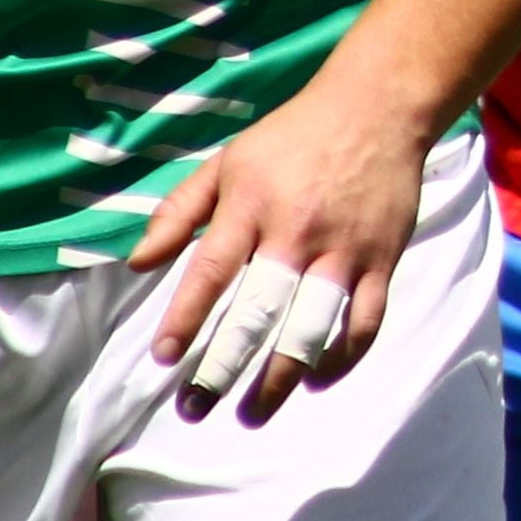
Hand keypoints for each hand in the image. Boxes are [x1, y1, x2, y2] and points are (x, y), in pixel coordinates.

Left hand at [135, 72, 435, 425]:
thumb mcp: (228, 161)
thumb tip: (138, 263)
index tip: (164, 359)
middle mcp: (297, 231)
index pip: (211, 271)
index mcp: (252, 205)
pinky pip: (366, 320)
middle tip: (195, 408)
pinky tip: (317, 379)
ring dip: (280, 379)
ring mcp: (344, 249)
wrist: (378, 106)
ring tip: (251, 415)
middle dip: (224, 368)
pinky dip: (343, 357)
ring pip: (311, 327)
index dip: (186, 318)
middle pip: (258, 312)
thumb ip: (179, 211)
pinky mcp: (382, 258)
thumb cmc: (293, 137)